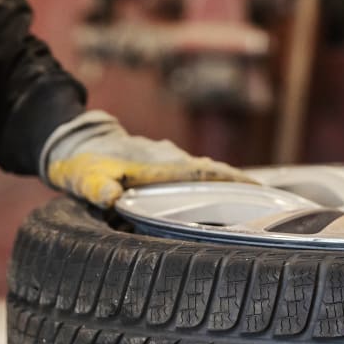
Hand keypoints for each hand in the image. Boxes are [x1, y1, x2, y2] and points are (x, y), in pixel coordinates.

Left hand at [40, 110, 255, 208]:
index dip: (232, 181)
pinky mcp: (164, 163)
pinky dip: (212, 184)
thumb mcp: (86, 178)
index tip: (259, 190)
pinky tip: (217, 197)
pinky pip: (195, 174)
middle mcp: (170, 159)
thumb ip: (99, 188)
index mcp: (159, 165)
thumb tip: (109, 197)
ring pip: (206, 172)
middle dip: (240, 185)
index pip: (204, 173)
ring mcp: (169, 159)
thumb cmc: (83, 162)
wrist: (75, 140)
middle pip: (213, 172)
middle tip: (268, 202)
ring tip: (252, 203)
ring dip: (228, 184)